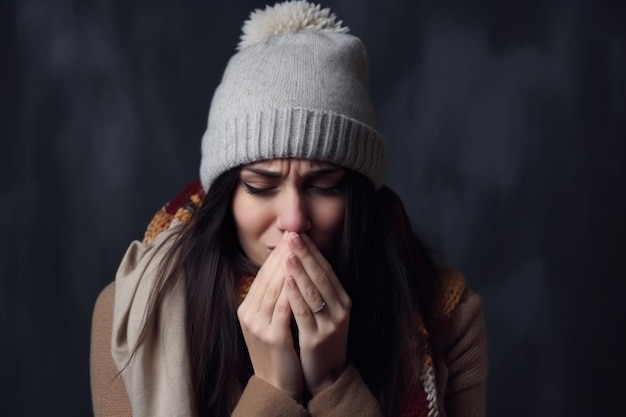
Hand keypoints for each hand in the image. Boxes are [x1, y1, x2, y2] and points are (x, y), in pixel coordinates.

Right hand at [237, 232, 303, 398]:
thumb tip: (282, 269)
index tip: (290, 236)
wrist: (277, 384)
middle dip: (283, 254)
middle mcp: (248, 315)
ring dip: (288, 266)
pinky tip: (301, 276)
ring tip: (299, 247)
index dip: (276, 254)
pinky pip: (283, 307)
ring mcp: (258, 326)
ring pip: (275, 288)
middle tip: (295, 234)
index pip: (262, 275)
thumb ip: (270, 298)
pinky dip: (292, 289)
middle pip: (267, 277)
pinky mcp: (273, 337)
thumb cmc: (277, 350)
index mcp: (246, 309)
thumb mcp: (268, 321)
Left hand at [283, 232, 351, 396]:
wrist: (327, 375)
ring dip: (299, 270)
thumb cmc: (321, 338)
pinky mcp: (316, 338)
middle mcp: (340, 309)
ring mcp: (330, 324)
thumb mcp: (325, 311)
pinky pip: (304, 312)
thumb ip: (316, 289)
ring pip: (313, 291)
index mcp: (343, 299)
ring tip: (288, 253)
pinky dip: (295, 295)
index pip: (326, 269)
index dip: (312, 250)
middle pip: (321, 276)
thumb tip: (300, 258)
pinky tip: (286, 281)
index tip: (299, 233)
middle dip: (306, 254)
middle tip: (293, 235)